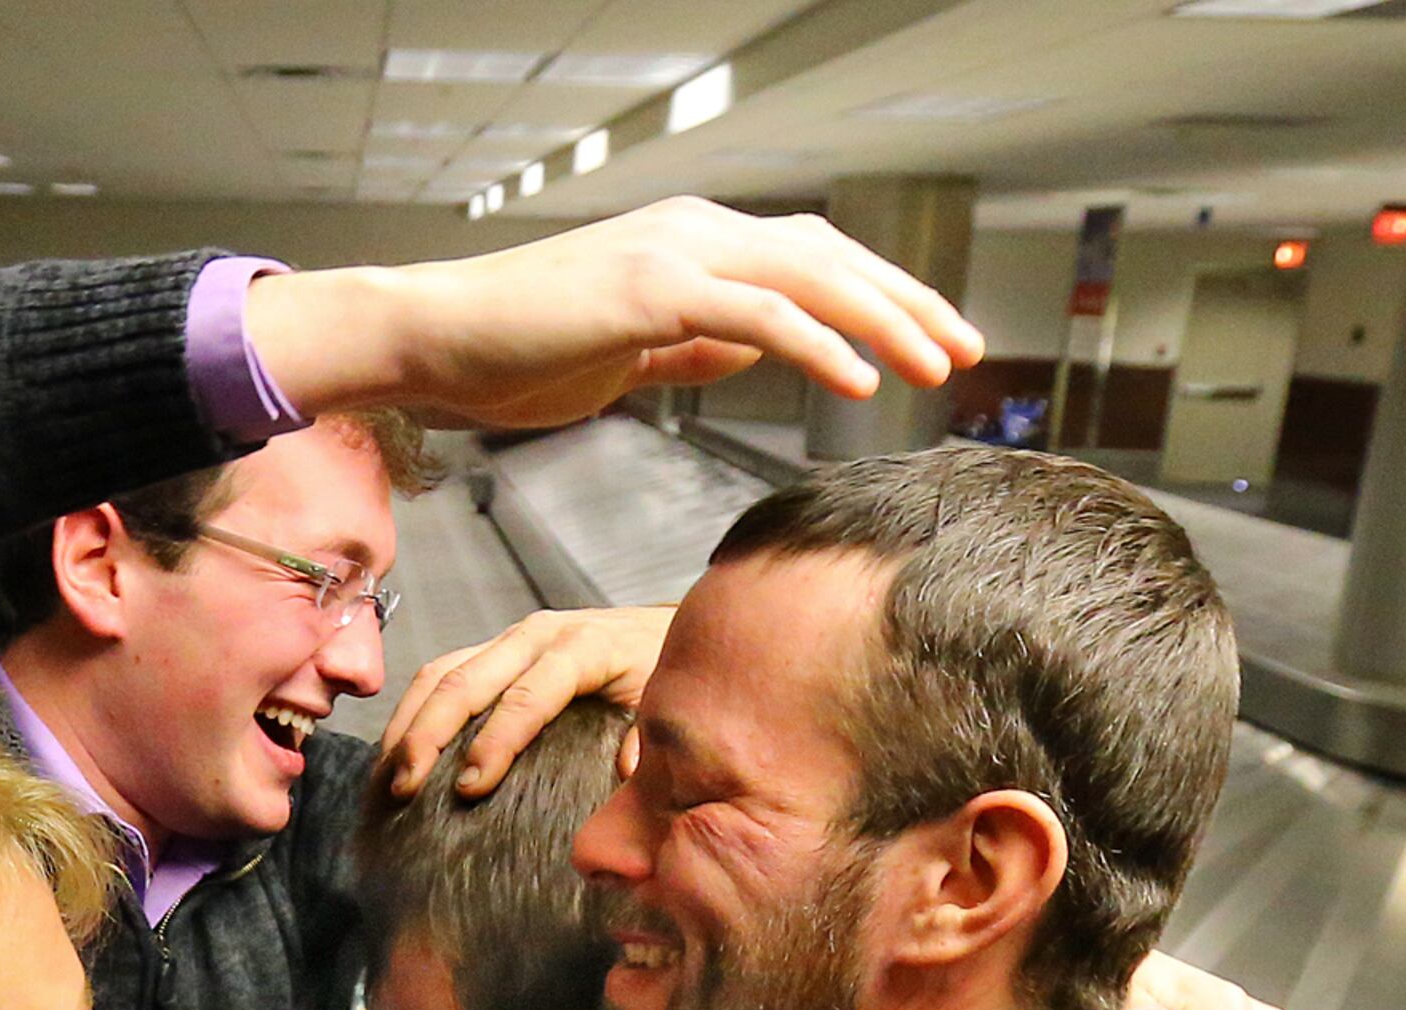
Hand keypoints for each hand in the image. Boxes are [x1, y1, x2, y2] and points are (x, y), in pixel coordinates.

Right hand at [246, 199, 982, 431]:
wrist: (438, 339)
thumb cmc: (517, 353)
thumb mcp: (630, 352)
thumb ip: (695, 345)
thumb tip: (756, 349)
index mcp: (694, 244)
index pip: (812, 259)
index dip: (881, 296)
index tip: (933, 339)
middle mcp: (695, 232)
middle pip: (831, 257)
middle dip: (909, 303)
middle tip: (967, 350)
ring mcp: (675, 253)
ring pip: (810, 277)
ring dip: (884, 322)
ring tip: (935, 368)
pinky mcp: (652, 291)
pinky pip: (757, 314)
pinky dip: (818, 345)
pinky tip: (859, 381)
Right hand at [381, 605, 678, 799]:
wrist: (660, 627)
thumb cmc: (659, 672)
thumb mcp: (666, 701)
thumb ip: (650, 737)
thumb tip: (629, 771)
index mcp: (582, 647)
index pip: (528, 697)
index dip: (495, 743)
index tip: (469, 789)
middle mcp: (537, 635)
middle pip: (467, 680)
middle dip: (429, 735)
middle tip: (405, 788)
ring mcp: (509, 639)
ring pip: (441, 672)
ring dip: (409, 724)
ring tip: (390, 777)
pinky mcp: (493, 650)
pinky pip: (440, 673)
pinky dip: (413, 713)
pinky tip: (397, 754)